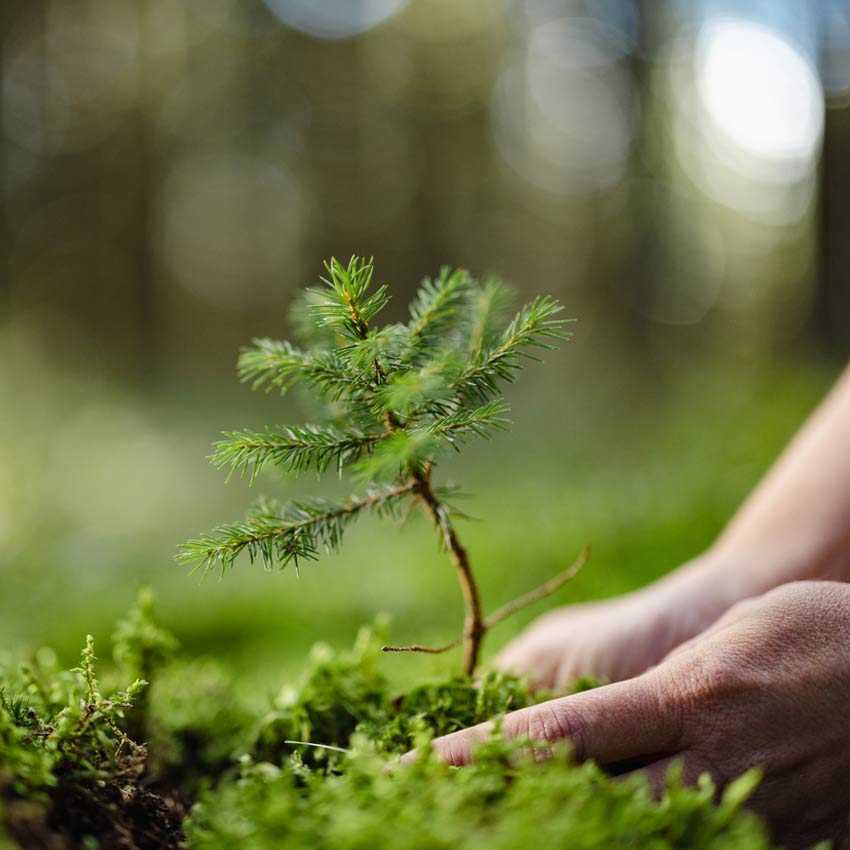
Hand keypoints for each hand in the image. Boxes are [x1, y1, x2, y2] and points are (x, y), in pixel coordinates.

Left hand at [416, 581, 849, 849]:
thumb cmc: (809, 630)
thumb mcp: (724, 641)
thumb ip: (653, 694)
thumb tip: (587, 734)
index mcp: (681, 700)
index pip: (558, 736)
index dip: (478, 757)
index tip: (414, 770)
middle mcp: (705, 765)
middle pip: (585, 806)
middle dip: (510, 815)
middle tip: (437, 818)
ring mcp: (748, 815)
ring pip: (640, 843)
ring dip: (572, 836)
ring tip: (503, 826)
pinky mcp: (787, 847)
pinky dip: (652, 846)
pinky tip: (614, 839)